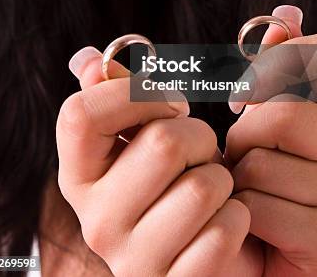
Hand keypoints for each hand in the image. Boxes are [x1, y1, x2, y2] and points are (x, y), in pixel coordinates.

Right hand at [56, 53, 259, 275]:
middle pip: (163, 143)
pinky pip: (225, 230)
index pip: (81, 114)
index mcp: (79, 175)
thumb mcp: (139, 138)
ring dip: (221, 178)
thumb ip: (116, 95)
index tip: (169, 105)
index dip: (136, 96)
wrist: (195, 253)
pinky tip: (222, 222)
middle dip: (198, 137)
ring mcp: (134, 260)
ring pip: (203, 186)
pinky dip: (237, 218)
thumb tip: (87, 59)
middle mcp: (96, 220)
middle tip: (196, 154)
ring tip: (209, 189)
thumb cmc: (171, 181)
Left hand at [225, 5, 316, 275]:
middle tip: (243, 150)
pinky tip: (255, 216)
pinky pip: (258, 207)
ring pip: (261, 164)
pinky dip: (241, 210)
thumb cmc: (281, 169)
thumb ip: (281, 63)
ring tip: (251, 184)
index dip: (274, 62)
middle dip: (243, 133)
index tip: (247, 95)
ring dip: (238, 174)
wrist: (293, 247)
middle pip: (281, 113)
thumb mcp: (280, 113)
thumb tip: (286, 14)